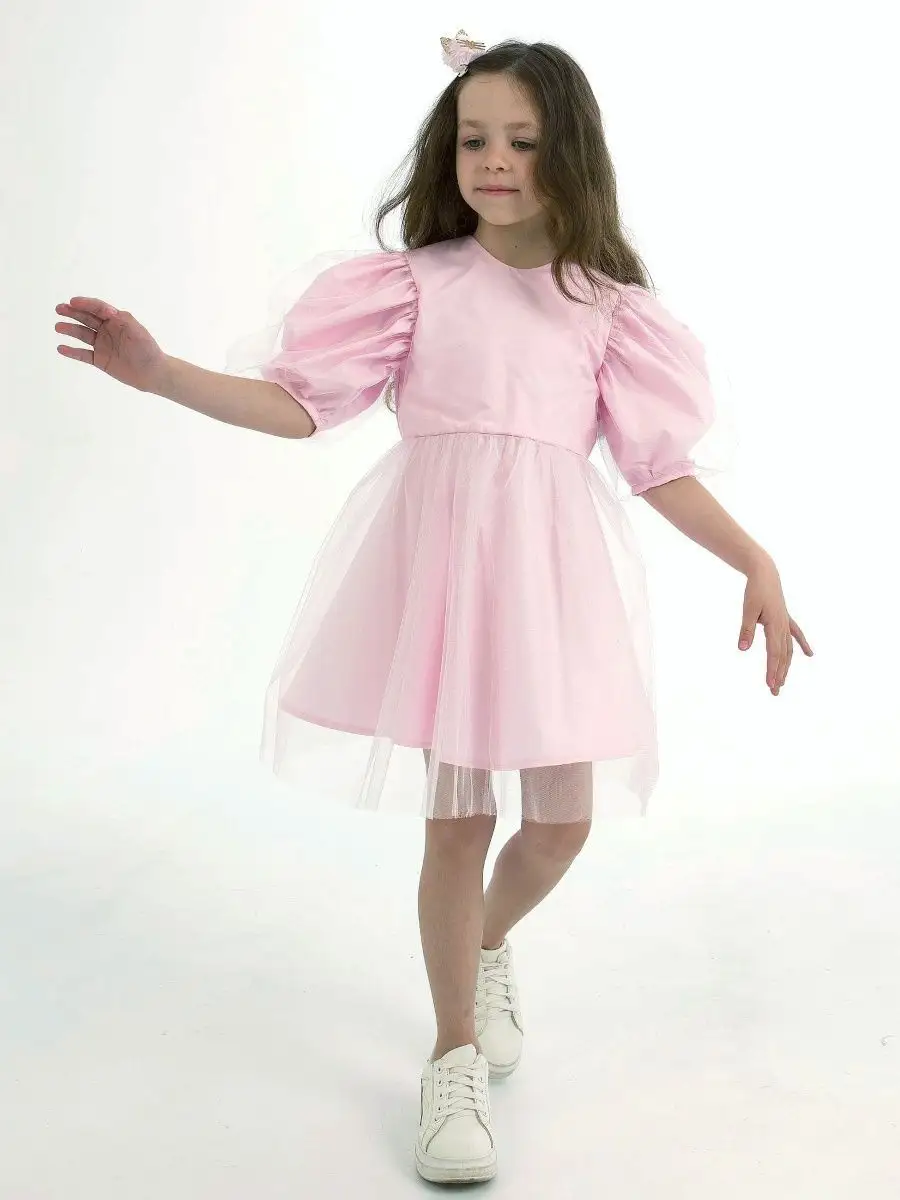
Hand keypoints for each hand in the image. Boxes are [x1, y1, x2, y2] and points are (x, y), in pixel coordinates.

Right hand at [55, 297, 166, 392]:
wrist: (152, 373)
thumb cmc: (147, 348)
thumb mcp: (136, 330)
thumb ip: (122, 318)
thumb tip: (107, 310)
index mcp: (116, 320)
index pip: (98, 308)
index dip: (85, 303)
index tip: (72, 302)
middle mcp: (107, 330)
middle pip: (86, 319)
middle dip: (72, 313)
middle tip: (59, 309)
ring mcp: (102, 345)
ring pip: (82, 335)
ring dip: (70, 329)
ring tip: (58, 326)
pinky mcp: (100, 360)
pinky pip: (82, 354)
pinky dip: (72, 352)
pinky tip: (61, 348)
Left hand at [739, 556, 812, 694]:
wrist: (765, 573)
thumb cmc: (755, 591)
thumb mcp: (748, 610)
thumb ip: (746, 629)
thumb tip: (743, 649)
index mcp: (775, 625)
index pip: (774, 653)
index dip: (773, 670)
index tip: (771, 685)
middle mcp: (783, 627)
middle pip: (783, 656)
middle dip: (779, 674)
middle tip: (775, 692)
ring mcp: (786, 623)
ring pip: (788, 649)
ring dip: (786, 666)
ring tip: (783, 682)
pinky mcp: (785, 619)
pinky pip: (796, 635)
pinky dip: (802, 645)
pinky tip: (810, 655)